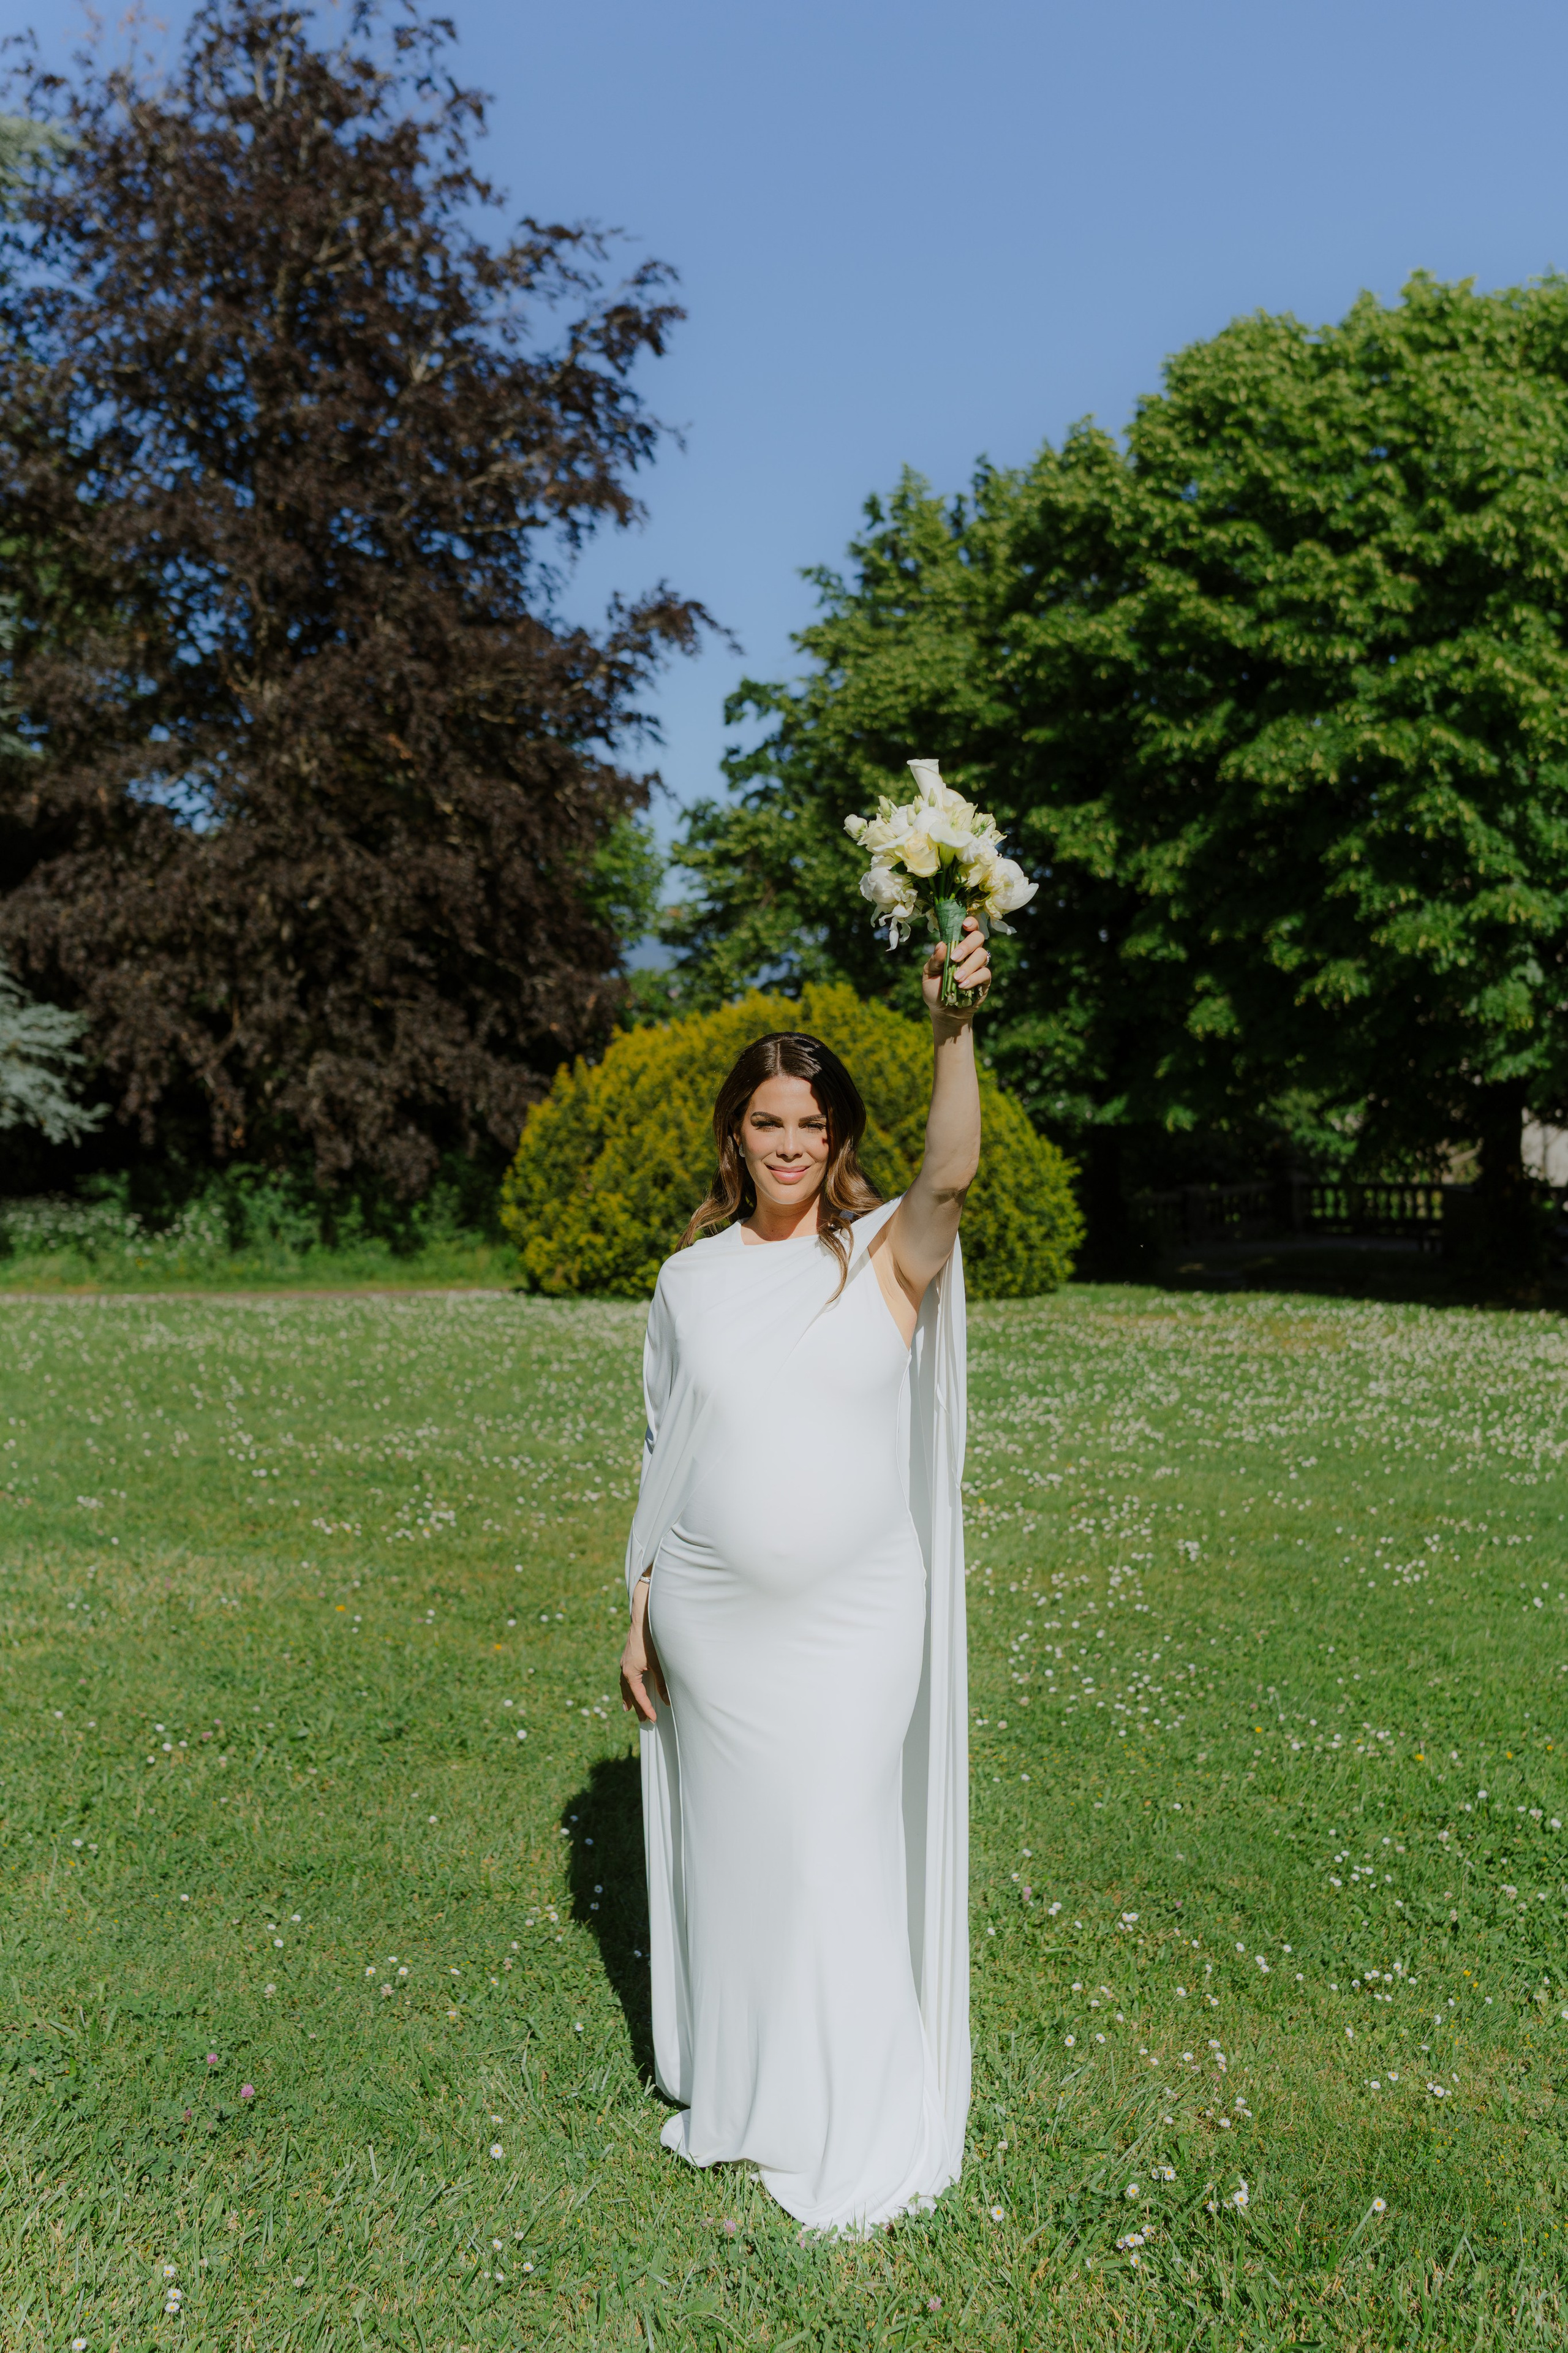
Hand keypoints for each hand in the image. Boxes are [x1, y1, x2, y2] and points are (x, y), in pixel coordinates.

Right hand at [620, 1575, 668, 1724]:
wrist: (643, 1617)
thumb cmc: (651, 1639)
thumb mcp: (659, 1663)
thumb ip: (663, 1682)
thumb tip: (666, 1700)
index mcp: (630, 1672)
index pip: (639, 1696)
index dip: (646, 1708)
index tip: (652, 1719)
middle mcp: (625, 1668)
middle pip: (629, 1693)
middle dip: (636, 1707)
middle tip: (642, 1720)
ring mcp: (625, 1662)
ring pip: (625, 1685)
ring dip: (629, 1697)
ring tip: (628, 1709)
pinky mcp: (628, 1656)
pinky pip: (626, 1676)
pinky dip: (628, 1686)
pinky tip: (631, 1686)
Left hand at [922, 915, 990, 1022]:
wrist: (943, 1011)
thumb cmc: (935, 989)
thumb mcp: (928, 974)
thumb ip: (935, 959)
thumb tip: (942, 944)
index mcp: (956, 946)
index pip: (968, 929)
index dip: (970, 922)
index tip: (965, 925)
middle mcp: (970, 953)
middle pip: (978, 937)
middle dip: (967, 945)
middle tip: (954, 958)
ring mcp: (979, 966)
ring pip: (982, 955)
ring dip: (968, 966)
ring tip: (955, 978)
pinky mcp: (985, 980)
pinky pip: (985, 973)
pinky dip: (973, 978)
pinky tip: (962, 986)